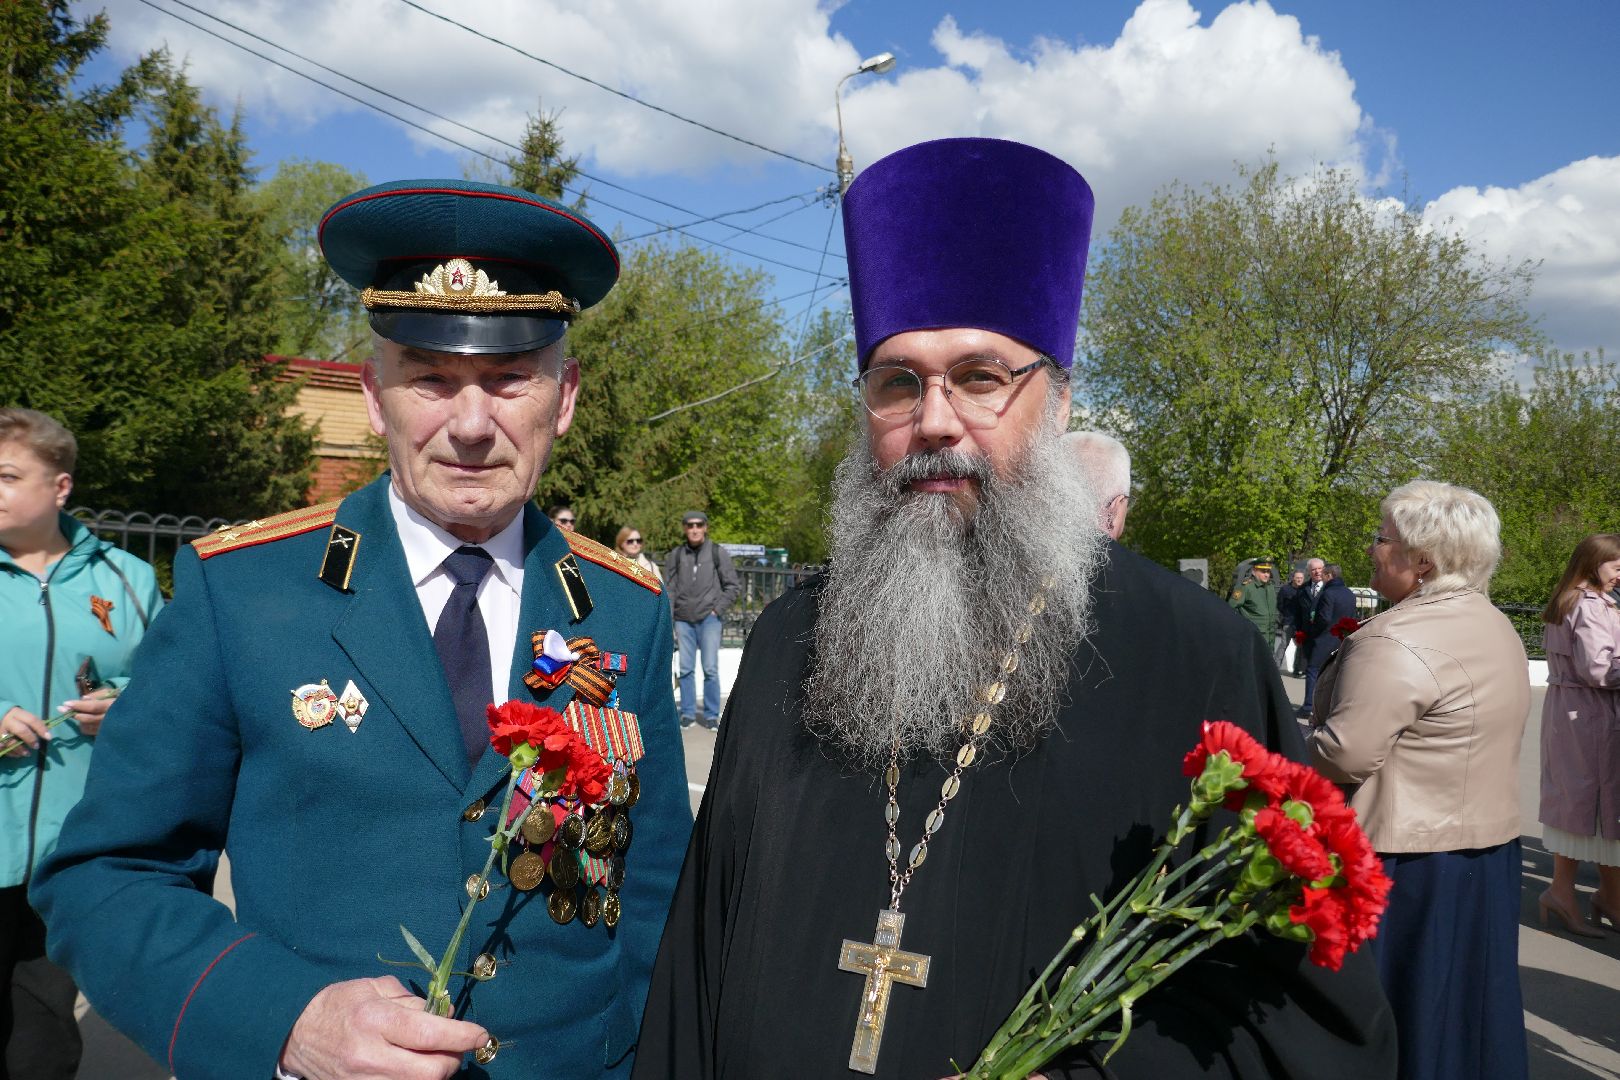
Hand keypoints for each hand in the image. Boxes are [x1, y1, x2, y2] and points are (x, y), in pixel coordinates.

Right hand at [1, 706, 50, 755]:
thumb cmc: (16, 720)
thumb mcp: (24, 718)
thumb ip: (34, 724)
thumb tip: (47, 734)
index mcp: (17, 713)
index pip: (32, 720)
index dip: (41, 729)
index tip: (49, 737)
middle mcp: (8, 721)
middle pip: (21, 730)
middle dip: (31, 739)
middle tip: (36, 746)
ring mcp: (0, 731)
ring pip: (11, 742)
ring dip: (21, 750)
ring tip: (27, 754)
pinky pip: (4, 748)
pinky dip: (12, 753)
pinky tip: (18, 754)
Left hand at [59, 690, 115, 736]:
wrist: (130, 713)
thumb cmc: (119, 698)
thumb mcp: (110, 692)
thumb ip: (98, 695)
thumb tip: (83, 699)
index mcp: (112, 706)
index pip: (93, 707)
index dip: (79, 705)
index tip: (66, 703)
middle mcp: (110, 719)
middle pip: (87, 718)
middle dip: (73, 713)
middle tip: (61, 708)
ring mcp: (107, 728)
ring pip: (86, 726)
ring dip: (79, 719)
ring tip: (77, 713)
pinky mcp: (104, 734)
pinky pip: (88, 731)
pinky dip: (83, 725)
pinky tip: (84, 720)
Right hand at [280, 976, 488, 1079]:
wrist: (297, 1037)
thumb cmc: (338, 1006)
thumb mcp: (373, 988)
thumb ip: (412, 1001)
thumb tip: (446, 1013)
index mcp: (375, 1020)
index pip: (429, 1032)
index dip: (462, 1036)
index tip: (481, 1035)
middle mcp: (370, 1056)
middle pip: (431, 1072)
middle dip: (453, 1060)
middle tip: (457, 1047)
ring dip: (436, 1074)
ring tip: (436, 1057)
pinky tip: (416, 1068)